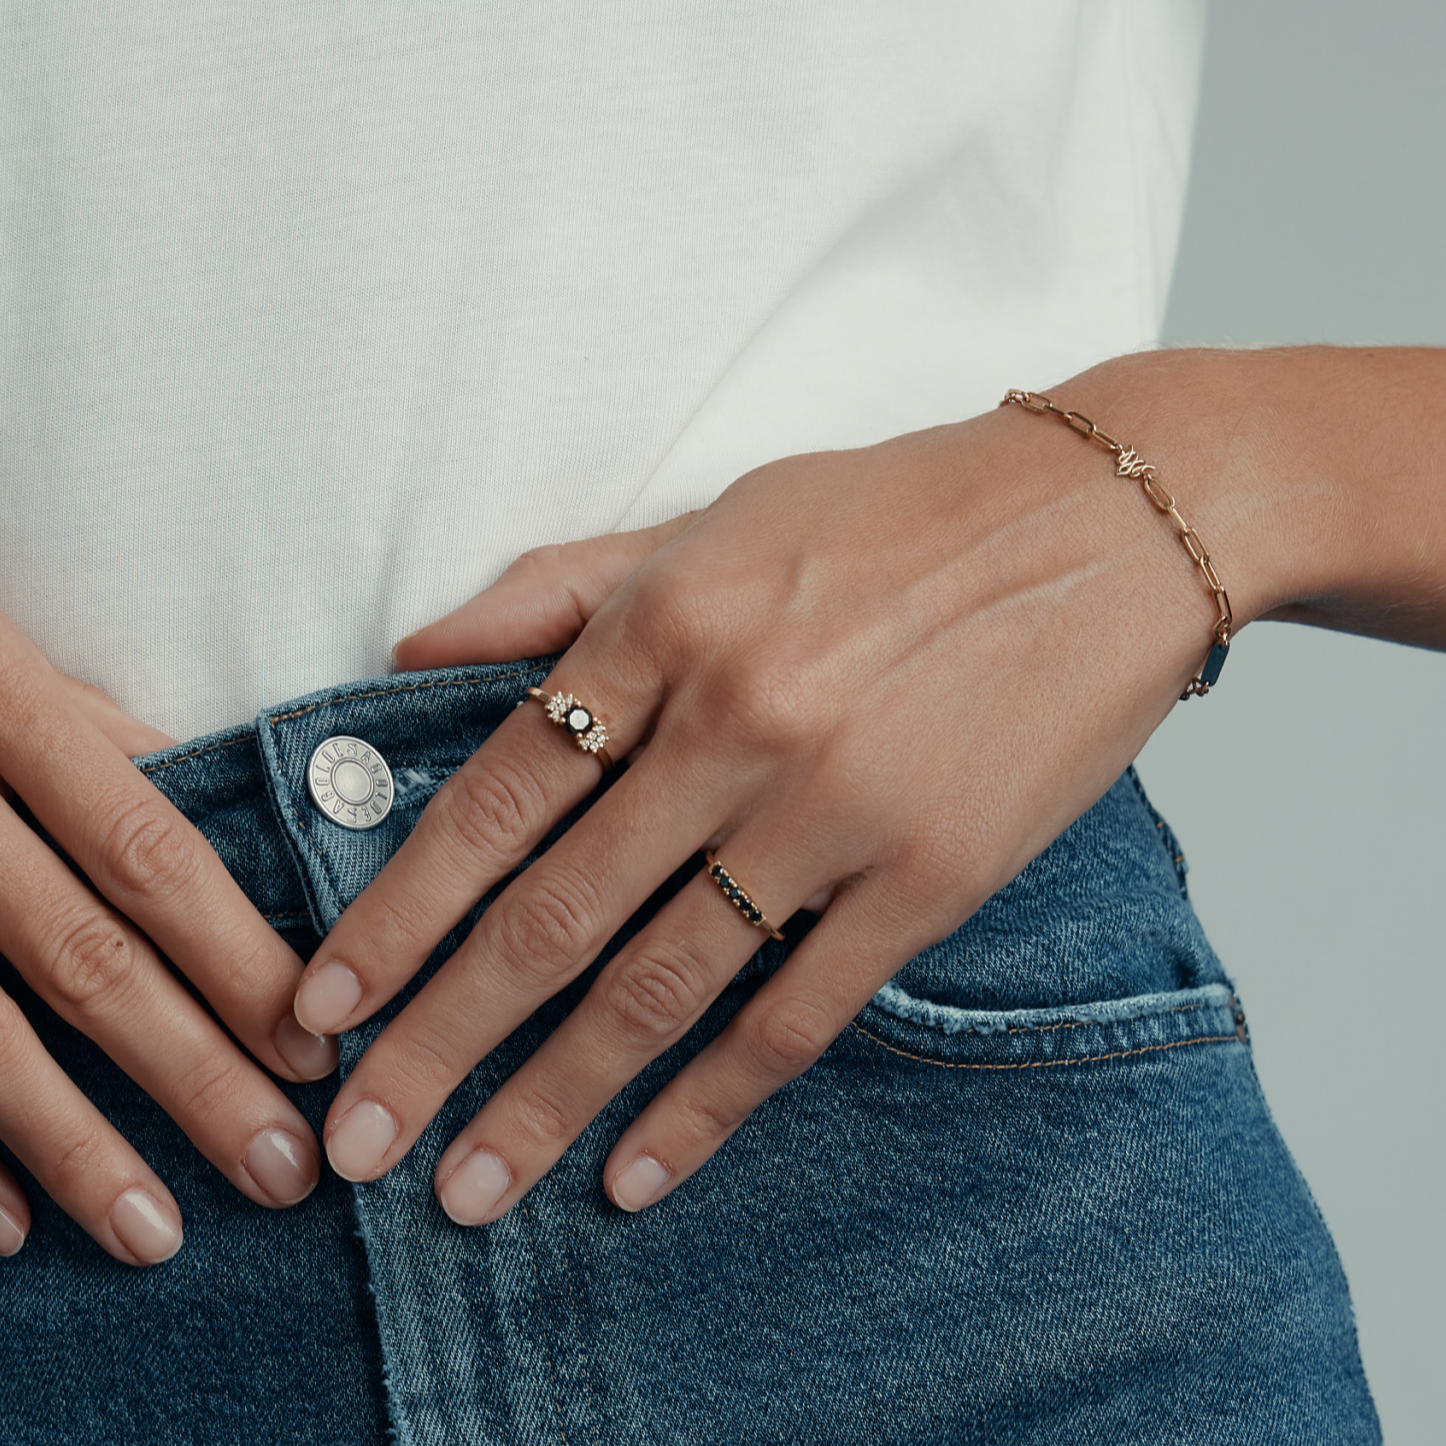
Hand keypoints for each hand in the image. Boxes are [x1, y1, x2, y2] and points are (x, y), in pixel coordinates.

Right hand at [0, 614, 336, 1264]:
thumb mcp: (20, 675)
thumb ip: (114, 745)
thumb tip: (233, 818)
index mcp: (10, 719)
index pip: (150, 858)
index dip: (237, 959)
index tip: (316, 1051)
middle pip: (84, 963)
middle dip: (192, 1076)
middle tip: (281, 1171)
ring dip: (75, 1146)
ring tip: (159, 1233)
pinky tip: (11, 1229)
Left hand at [294, 355, 1277, 1222]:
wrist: (1107, 524)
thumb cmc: (899, 517)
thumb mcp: (714, 519)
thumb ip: (557, 587)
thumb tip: (417, 654)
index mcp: (663, 626)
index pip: (491, 800)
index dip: (397, 915)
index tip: (326, 1008)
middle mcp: (734, 725)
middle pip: (552, 916)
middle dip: (440, 1040)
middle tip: (363, 1142)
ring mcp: (834, 811)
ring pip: (658, 986)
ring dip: (551, 1100)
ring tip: (471, 1188)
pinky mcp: (929, 877)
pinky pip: (795, 1015)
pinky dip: (707, 1105)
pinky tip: (638, 1172)